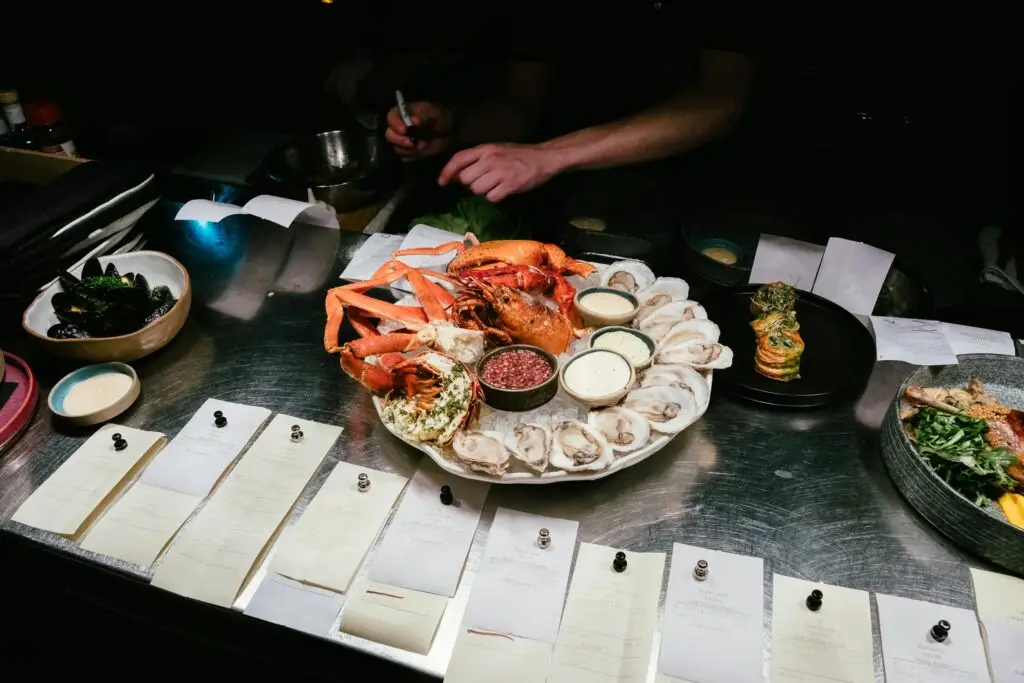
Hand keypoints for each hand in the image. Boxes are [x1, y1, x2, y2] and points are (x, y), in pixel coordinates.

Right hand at [385, 101, 453, 160]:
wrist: (450, 132)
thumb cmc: (441, 118)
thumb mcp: (435, 114)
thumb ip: (424, 116)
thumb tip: (414, 120)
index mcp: (403, 113)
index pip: (391, 116)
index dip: (394, 124)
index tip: (404, 130)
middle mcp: (400, 126)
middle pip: (389, 135)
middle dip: (399, 140)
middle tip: (412, 143)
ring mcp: (403, 140)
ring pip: (396, 148)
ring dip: (409, 149)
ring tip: (423, 145)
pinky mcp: (409, 152)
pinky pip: (405, 157)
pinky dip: (413, 156)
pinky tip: (422, 151)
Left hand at [438, 143, 557, 201]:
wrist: (543, 158)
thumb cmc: (518, 155)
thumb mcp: (495, 149)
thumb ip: (477, 159)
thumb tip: (457, 176)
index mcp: (485, 149)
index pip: (459, 159)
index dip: (447, 171)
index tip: (441, 182)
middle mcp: (490, 159)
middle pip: (466, 179)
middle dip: (471, 184)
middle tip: (484, 181)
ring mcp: (500, 172)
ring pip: (477, 190)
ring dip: (484, 191)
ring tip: (495, 185)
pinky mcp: (510, 185)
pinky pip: (491, 197)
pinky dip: (495, 197)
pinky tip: (503, 190)